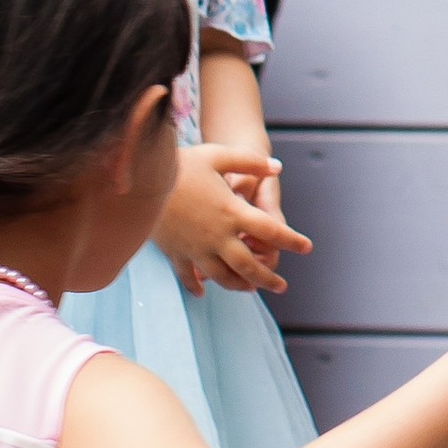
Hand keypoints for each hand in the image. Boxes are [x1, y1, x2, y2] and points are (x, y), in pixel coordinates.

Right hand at [157, 142, 313, 297]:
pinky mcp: (175, 253)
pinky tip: (201, 292)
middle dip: (268, 279)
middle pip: (250, 266)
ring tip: (250, 288)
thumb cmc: (181, 164)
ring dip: (239, 285)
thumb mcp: (218, 155)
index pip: (271, 232)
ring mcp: (196, 249)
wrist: (141, 180)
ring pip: (223, 277)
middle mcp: (218, 237)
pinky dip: (196, 286)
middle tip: (281, 286)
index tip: (306, 247)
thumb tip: (277, 167)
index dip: (292, 240)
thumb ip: (250, 162)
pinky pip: (189, 277)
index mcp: (233, 212)